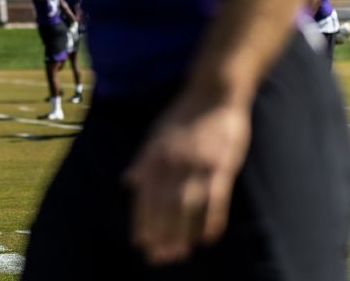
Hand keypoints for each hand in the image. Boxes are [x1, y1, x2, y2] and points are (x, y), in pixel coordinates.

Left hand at [123, 92, 251, 264]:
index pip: (145, 196)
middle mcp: (172, 162)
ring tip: (180, 254)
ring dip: (182, 234)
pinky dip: (210, 222)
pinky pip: (215, 201)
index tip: (141, 243)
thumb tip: (129, 181)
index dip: (142, 221)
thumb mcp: (156, 133)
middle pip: (164, 206)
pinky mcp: (221, 166)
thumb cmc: (184, 112)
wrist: (214, 91)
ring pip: (187, 208)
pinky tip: (207, 238)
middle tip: (160, 258)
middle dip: (160, 235)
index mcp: (155, 155)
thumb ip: (144, 159)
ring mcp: (197, 165)